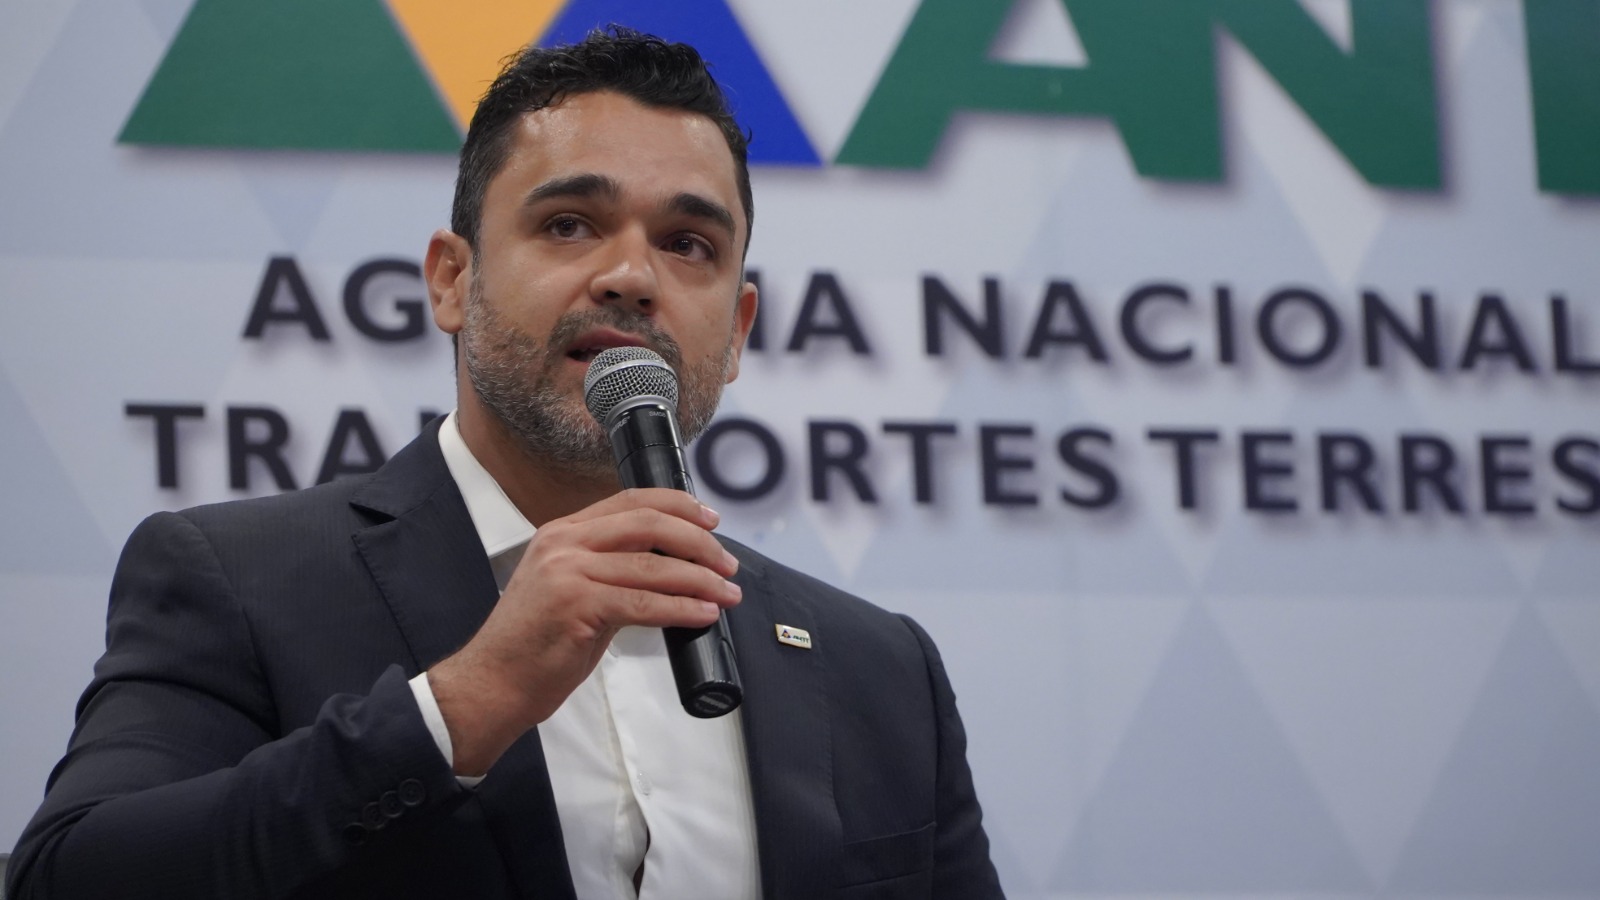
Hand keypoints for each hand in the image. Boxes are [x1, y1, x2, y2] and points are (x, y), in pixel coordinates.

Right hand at [426, 488, 740, 774]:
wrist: (492, 684)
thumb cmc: (534, 645)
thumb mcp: (572, 591)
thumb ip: (612, 572)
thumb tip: (671, 570)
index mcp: (563, 533)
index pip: (631, 501)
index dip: (678, 506)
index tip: (710, 519)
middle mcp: (564, 544)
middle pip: (649, 525)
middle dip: (698, 542)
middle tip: (727, 563)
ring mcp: (568, 573)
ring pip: (653, 567)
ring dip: (700, 580)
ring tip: (727, 593)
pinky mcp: (576, 606)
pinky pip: (645, 604)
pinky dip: (682, 608)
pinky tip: (703, 614)